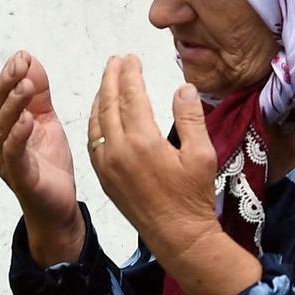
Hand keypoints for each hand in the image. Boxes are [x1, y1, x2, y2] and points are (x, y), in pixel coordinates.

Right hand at [0, 50, 83, 265]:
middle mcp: (2, 142)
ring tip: (25, 86)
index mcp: (8, 127)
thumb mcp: (46, 120)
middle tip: (20, 66)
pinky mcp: (21, 176)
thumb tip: (29, 60)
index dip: (10, 75)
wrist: (58, 206)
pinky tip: (27, 120)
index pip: (3, 96)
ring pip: (3, 128)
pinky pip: (15, 154)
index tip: (21, 57)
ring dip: (14, 105)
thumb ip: (38, 93)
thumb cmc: (48, 166)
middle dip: (7, 84)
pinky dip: (19, 136)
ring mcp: (8, 160)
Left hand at [87, 55, 219, 262]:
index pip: (131, 96)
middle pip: (109, 104)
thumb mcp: (201, 155)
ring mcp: (107, 165)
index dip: (130, 74)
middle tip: (116, 60)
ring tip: (107, 80)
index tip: (131, 58)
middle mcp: (119, 151)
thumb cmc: (193, 197)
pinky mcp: (104, 178)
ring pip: (97, 122)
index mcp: (143, 141)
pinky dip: (95, 121)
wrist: (177, 236)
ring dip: (100, 97)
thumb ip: (191, 118)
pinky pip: (93, 142)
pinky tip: (101, 114)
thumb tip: (183, 88)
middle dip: (111, 78)